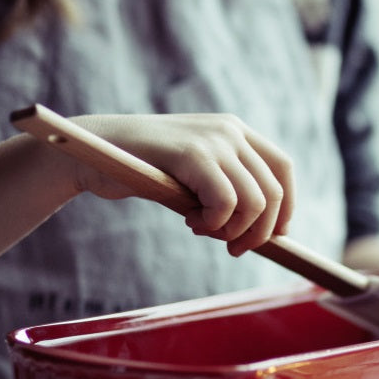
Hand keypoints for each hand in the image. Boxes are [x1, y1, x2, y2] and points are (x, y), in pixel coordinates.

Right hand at [72, 113, 294, 255]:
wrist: (92, 154)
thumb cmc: (145, 172)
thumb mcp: (197, 179)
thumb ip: (231, 193)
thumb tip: (268, 232)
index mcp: (235, 131)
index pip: (283, 169)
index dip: (285, 208)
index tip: (276, 236)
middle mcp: (230, 130)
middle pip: (272, 193)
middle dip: (258, 232)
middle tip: (232, 248)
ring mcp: (214, 139)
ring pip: (254, 203)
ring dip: (232, 231)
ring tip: (201, 228)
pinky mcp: (193, 154)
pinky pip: (227, 204)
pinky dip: (213, 224)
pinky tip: (191, 221)